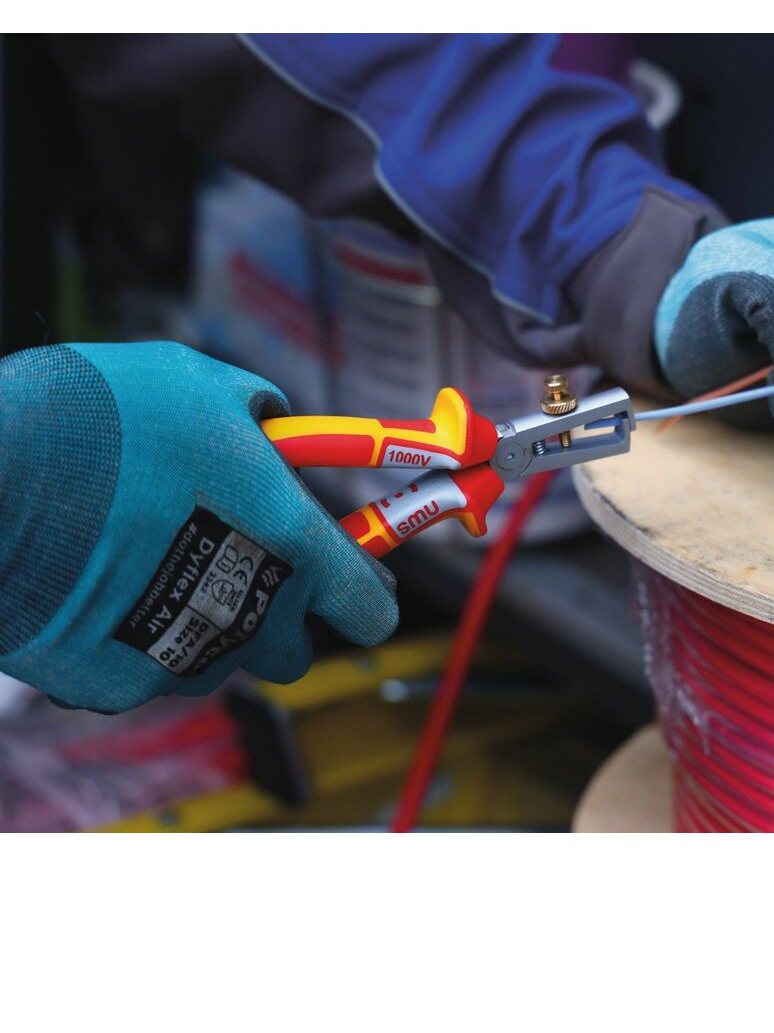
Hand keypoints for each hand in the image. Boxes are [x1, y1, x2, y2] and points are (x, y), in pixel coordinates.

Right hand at [0, 342, 397, 711]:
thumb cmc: (102, 419)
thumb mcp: (206, 387)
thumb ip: (264, 419)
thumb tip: (277, 426)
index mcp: (293, 544)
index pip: (372, 607)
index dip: (362, 587)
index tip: (347, 570)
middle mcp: (251, 615)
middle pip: (296, 646)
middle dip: (278, 609)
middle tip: (239, 556)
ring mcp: (183, 659)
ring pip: (219, 657)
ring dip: (204, 621)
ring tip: (152, 558)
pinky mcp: (114, 687)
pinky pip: (147, 669)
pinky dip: (135, 638)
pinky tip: (101, 585)